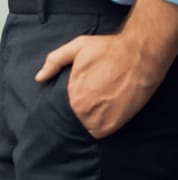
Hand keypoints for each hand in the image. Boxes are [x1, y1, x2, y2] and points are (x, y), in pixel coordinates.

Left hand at [35, 34, 162, 138]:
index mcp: (72, 94)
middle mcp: (83, 110)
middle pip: (75, 119)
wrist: (141, 55)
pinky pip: (103, 132)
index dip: (70, 105)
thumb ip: (54, 61)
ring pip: (89, 127)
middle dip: (80, 113)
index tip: (77, 100)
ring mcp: (100, 118)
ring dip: (92, 121)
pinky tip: (109, 113)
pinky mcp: (116, 123)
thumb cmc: (109, 49)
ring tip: (100, 108)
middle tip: (91, 102)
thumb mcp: (77, 48)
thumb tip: (39, 78)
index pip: (63, 109)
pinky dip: (105, 126)